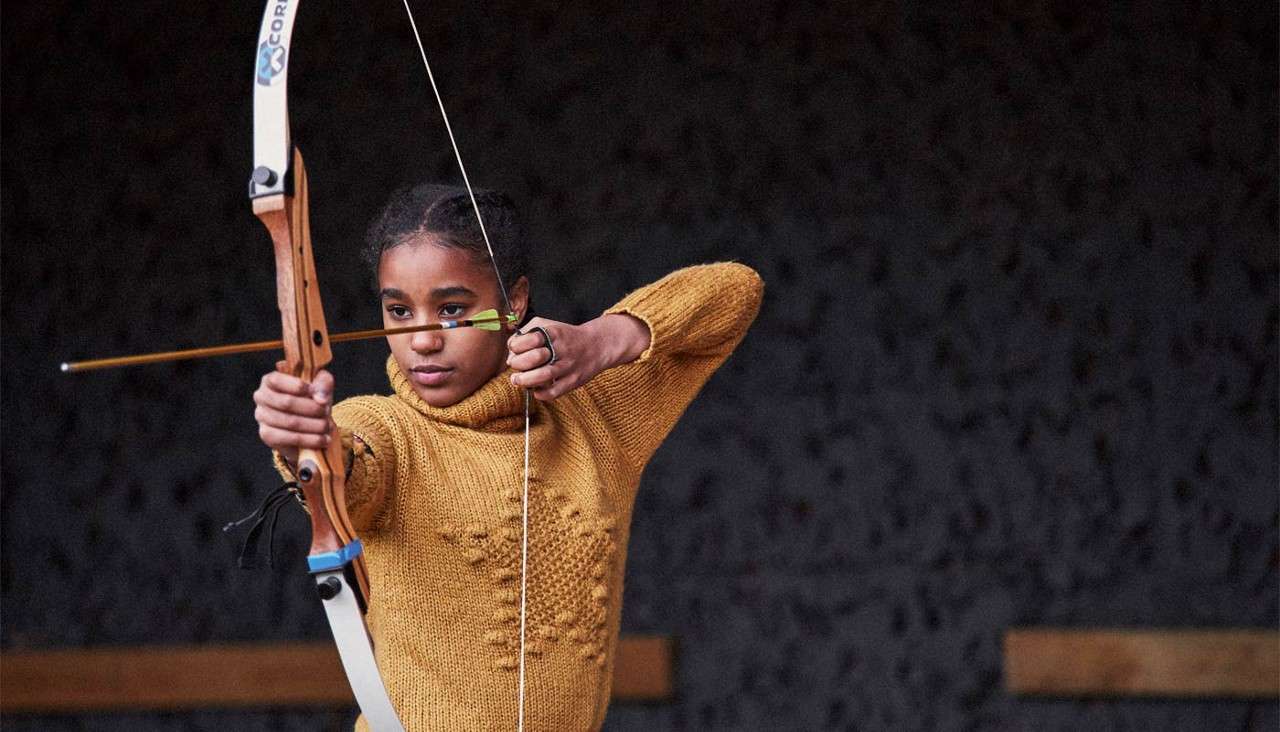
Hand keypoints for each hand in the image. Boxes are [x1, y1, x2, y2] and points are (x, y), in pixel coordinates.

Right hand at [253, 369, 335, 466]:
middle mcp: (261, 397)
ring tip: (327, 427)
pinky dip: (308, 440)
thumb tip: (321, 399)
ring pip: (290, 422)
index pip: (276, 380)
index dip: (298, 386)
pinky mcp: (266, 435)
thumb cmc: (312, 398)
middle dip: (312, 408)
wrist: (309, 422)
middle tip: (327, 412)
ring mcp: (262, 417)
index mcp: (270, 380)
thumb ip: (324, 383)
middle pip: (286, 402)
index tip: (315, 393)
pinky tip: (322, 440)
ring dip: (313, 426)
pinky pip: (288, 438)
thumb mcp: (321, 385)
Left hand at [507, 314, 648, 400]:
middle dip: (518, 364)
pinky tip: (536, 390)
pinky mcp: (574, 381)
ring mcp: (569, 366)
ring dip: (525, 380)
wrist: (596, 345)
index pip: (528, 340)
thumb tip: (510, 354)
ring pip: (543, 376)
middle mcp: (562, 349)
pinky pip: (554, 392)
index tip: (514, 349)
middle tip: (515, 367)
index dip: (515, 346)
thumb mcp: (547, 325)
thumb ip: (526, 333)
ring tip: (518, 380)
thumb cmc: (565, 337)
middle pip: (534, 358)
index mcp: (554, 333)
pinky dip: (541, 394)